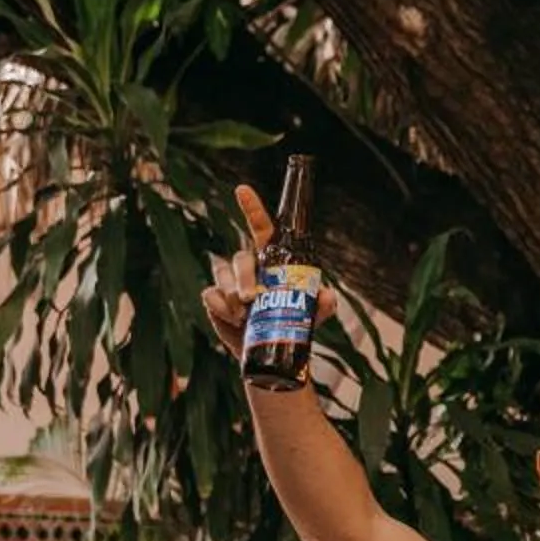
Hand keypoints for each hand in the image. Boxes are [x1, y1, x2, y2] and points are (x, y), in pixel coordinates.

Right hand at [198, 183, 345, 366]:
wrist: (270, 351)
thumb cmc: (291, 321)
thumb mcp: (311, 315)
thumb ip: (322, 304)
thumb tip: (328, 296)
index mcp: (271, 261)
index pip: (261, 229)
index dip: (252, 208)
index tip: (242, 189)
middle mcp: (248, 266)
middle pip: (240, 258)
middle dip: (245, 277)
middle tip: (253, 298)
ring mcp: (228, 282)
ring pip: (222, 276)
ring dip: (233, 296)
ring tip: (244, 315)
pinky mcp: (215, 299)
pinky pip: (211, 295)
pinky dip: (221, 308)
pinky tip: (233, 320)